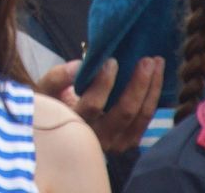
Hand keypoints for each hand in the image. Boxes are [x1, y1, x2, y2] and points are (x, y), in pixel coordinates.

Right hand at [38, 57, 162, 153]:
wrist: (62, 128)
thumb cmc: (53, 102)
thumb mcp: (47, 88)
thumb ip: (59, 76)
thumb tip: (80, 64)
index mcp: (75, 124)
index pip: (93, 105)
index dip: (104, 83)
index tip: (112, 60)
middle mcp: (97, 139)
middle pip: (125, 112)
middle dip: (138, 84)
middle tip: (147, 60)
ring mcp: (116, 144)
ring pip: (141, 117)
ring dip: (152, 89)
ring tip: (157, 63)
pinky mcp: (128, 141)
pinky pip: (146, 120)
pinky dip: (153, 98)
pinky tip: (156, 78)